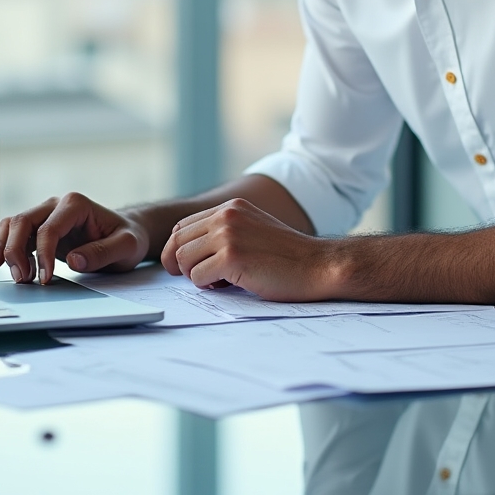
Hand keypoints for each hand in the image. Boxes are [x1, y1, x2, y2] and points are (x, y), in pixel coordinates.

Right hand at [0, 192, 149, 283]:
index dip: (43, 255)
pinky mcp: (40, 229)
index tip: (46, 279)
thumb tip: (74, 260)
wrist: (127, 234)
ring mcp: (46, 215)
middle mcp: (57, 204)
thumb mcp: (127, 246)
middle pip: (23, 221)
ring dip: (6, 250)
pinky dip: (5, 248)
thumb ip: (103, 252)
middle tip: (22, 280)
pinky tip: (0, 265)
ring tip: (14, 277)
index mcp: (76, 204)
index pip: (49, 228)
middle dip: (16, 251)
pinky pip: (14, 234)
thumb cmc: (128, 238)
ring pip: (12, 225)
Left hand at [160, 198, 336, 300]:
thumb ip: (225, 232)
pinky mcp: (232, 257)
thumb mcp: (252, 230)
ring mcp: (228, 235)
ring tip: (219, 281)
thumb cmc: (286, 256)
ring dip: (195, 276)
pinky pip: (197, 277)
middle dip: (182, 264)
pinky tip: (229, 285)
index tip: (186, 267)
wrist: (317, 265)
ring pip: (183, 259)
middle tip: (202, 278)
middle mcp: (226, 216)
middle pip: (177, 241)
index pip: (183, 226)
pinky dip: (208, 286)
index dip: (178, 249)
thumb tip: (185, 253)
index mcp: (231, 207)